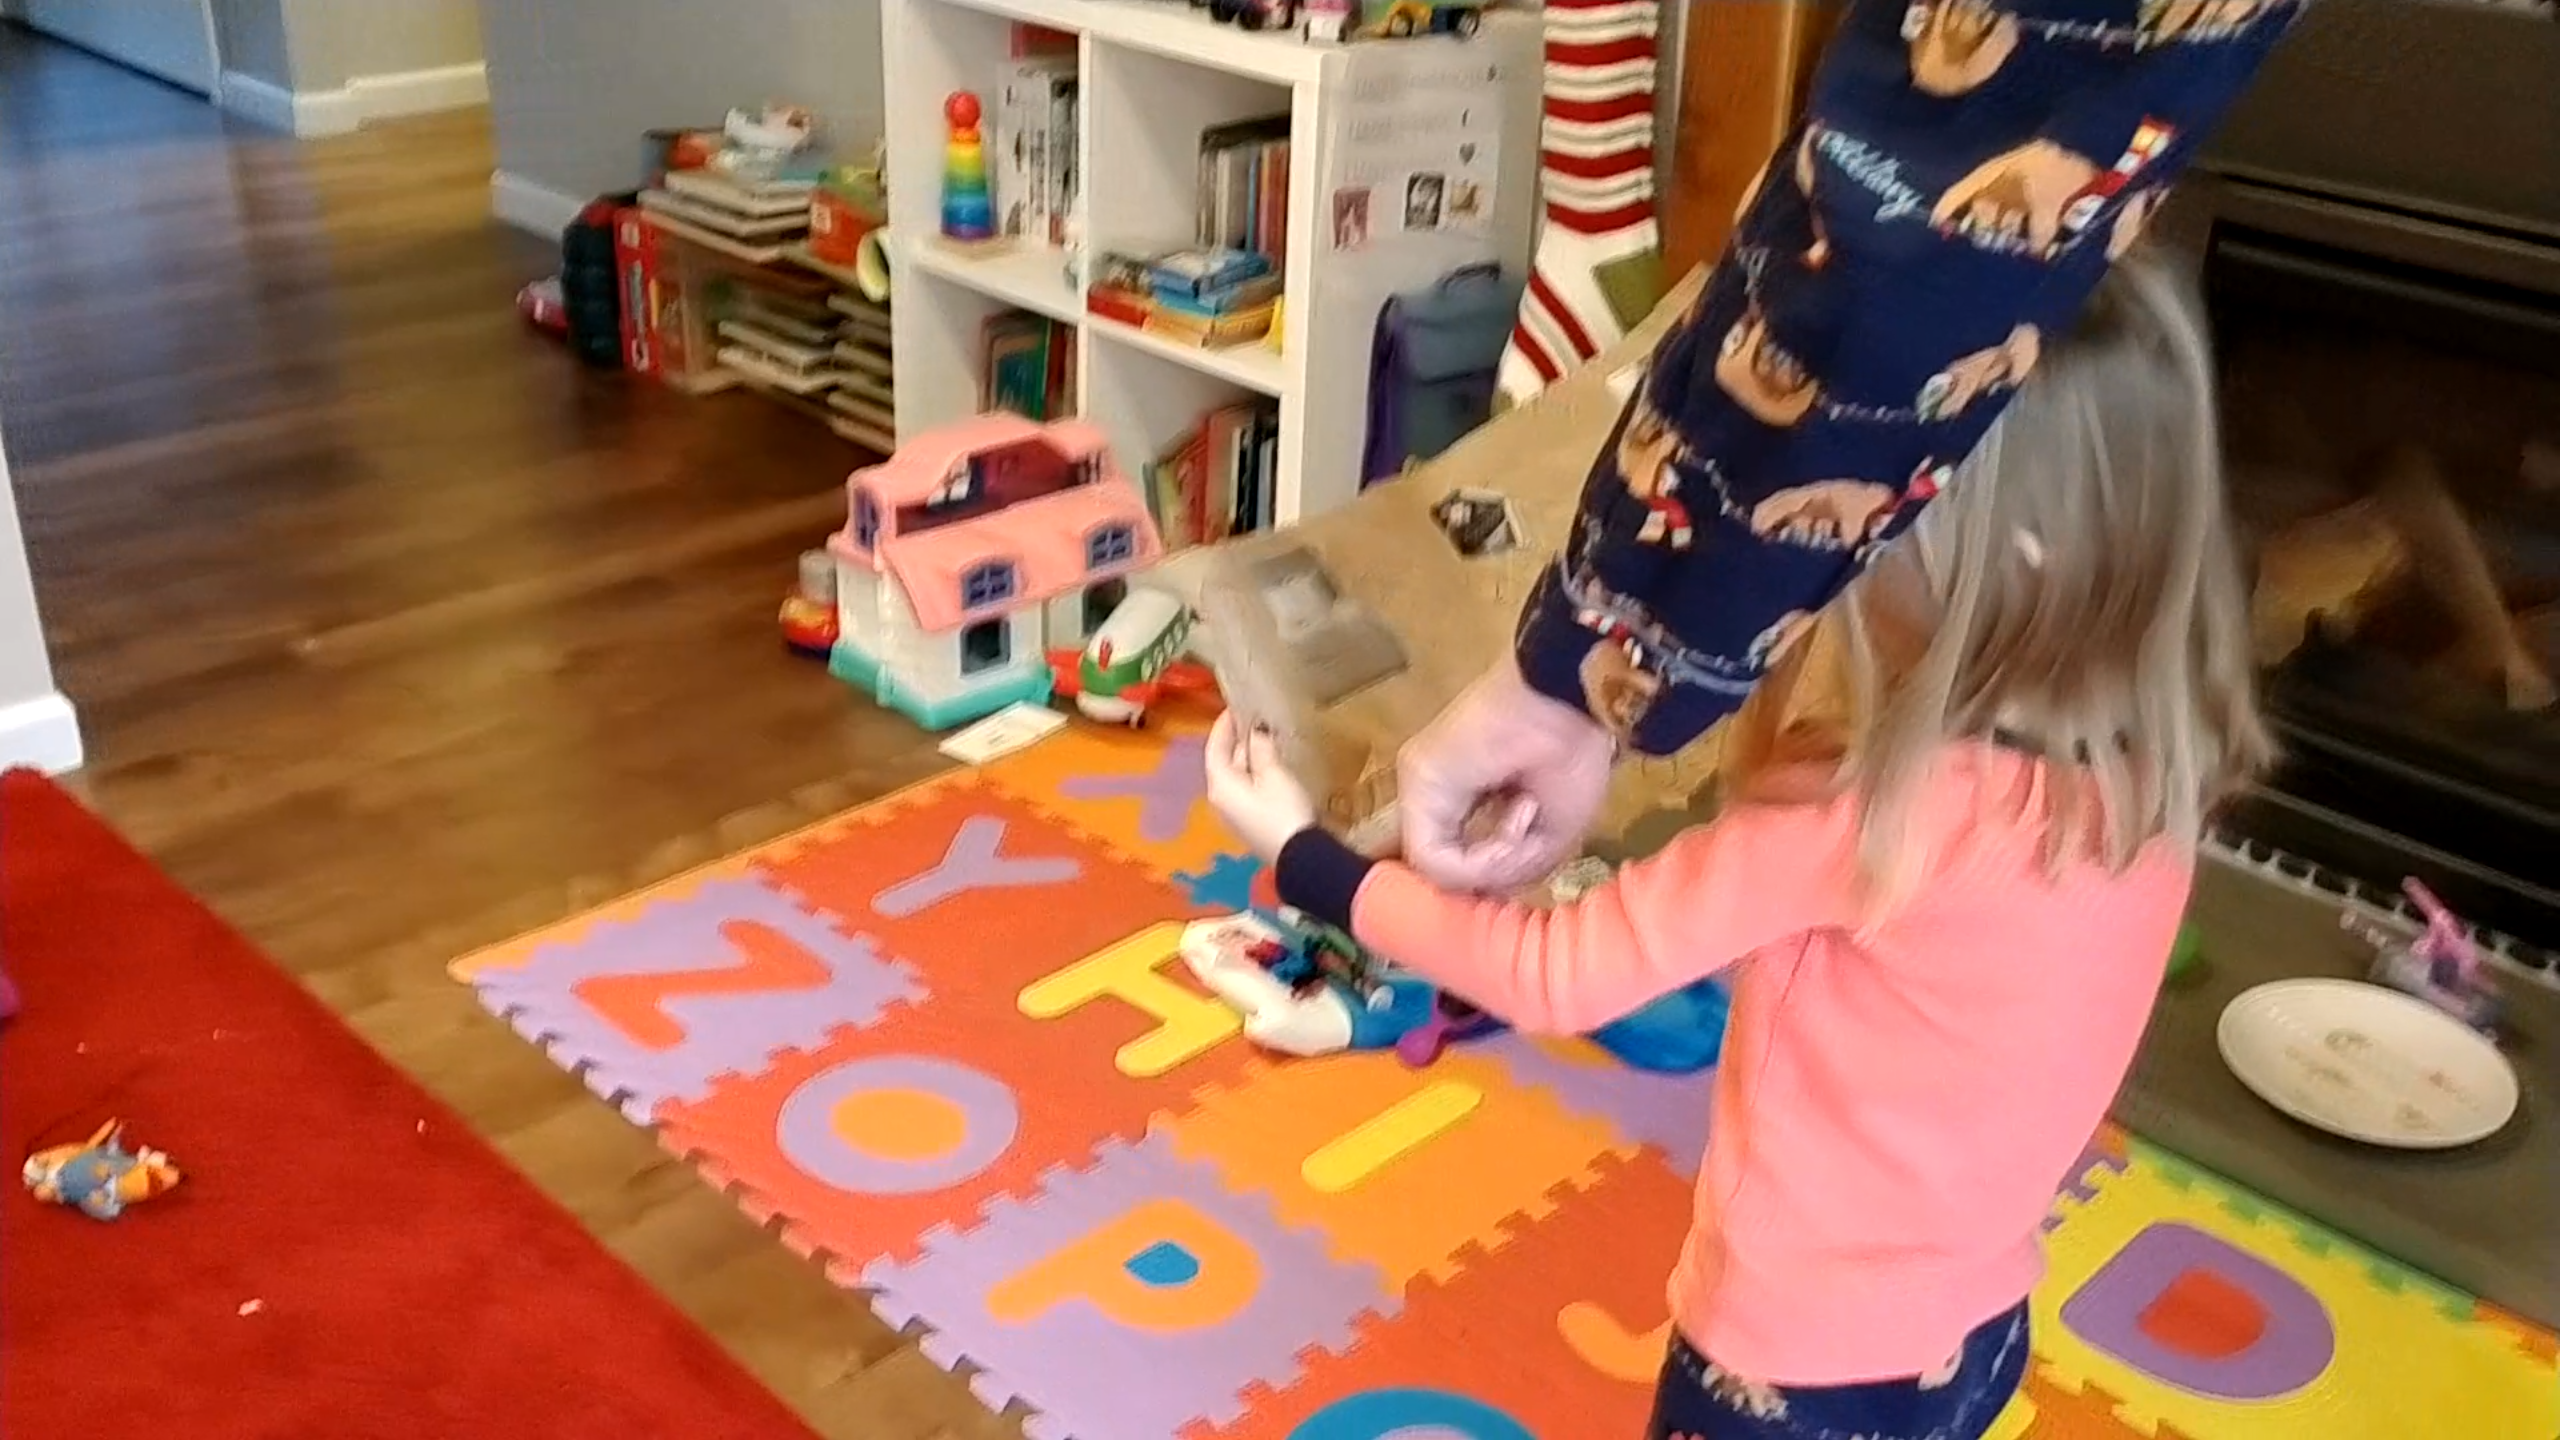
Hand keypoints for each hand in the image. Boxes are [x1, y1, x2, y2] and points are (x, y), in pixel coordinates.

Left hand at [1204, 711, 1317, 862]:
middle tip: (1250, 717)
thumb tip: (1256, 731)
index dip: (1223, 726)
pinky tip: (1267, 764)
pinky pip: (1245, 789)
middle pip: (1222, 762)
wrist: (1299, 857)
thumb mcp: (1274, 775)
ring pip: (1235, 776)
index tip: (1233, 707)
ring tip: (1260, 736)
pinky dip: (1252, 772)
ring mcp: (1234, 813)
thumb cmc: (1283, 811)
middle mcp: (1221, 799)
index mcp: (1221, 784)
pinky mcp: (1249, 822)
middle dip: (1235, 740)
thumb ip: (1261, 749)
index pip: (1214, 748)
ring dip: (1245, 756)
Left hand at [1398, 659, 1613, 892]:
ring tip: (1527, 820)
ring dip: (1493, 863)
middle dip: (1494, 875)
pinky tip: (1515, 822)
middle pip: (1446, 872)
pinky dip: (1479, 858)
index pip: (1457, 869)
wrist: (1574, 701)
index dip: (1489, 886)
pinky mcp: (1418, 778)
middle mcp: (1438, 799)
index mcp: (1468, 806)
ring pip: (1438, 869)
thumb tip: (1481, 889)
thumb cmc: (1572, 757)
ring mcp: (1422, 789)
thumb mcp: (1549, 838)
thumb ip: (1510, 871)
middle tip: (1528, 847)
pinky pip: (1433, 854)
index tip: (1521, 877)